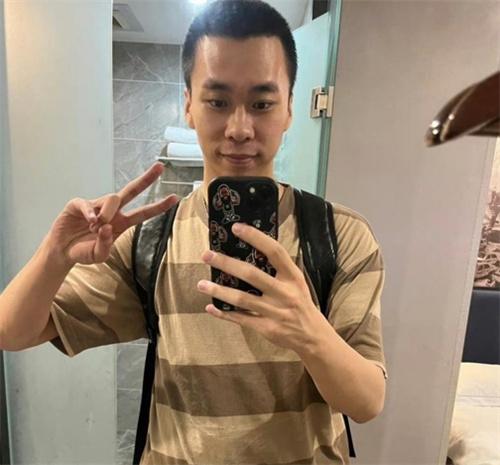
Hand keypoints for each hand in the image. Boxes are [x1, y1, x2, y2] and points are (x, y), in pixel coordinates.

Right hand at [48, 162, 177, 265]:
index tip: (175, 198)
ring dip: (107, 214)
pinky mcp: (79, 205)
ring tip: (96, 228)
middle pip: (132, 190)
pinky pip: (88, 203)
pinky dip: (90, 212)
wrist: (62, 252)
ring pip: (112, 199)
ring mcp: (96, 206)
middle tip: (161, 167)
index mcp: (122, 223)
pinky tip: (91, 221)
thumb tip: (106, 227)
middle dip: (147, 179)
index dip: (159, 206)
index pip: (144, 213)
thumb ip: (105, 245)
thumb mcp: (98, 256)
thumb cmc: (84, 252)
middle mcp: (112, 211)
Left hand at [196, 222, 326, 352]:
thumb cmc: (300, 302)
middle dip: (227, 263)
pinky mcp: (266, 328)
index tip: (236, 227)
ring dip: (219, 291)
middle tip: (207, 255)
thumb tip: (252, 250)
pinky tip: (210, 307)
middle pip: (251, 275)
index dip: (256, 238)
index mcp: (292, 276)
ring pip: (242, 299)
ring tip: (201, 284)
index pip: (274, 252)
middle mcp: (284, 293)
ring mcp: (274, 312)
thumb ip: (278, 269)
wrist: (313, 336)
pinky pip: (241, 319)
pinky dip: (224, 314)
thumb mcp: (296, 282)